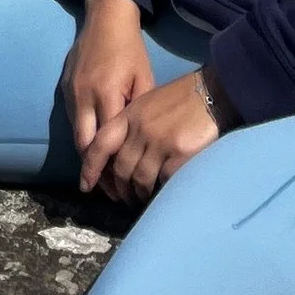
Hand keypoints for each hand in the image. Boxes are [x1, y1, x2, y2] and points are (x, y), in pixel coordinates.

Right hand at [62, 0, 151, 189]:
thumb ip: (141, 110)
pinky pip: (72, 120)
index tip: (120, 190)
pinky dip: (82, 138)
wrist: (105, 18)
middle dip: (94, 172)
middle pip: (85, 145)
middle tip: (107, 194)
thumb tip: (143, 143)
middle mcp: (84, 96)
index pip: (107, 142)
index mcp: (106, 94)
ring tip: (101, 179)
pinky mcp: (65, 87)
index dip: (112, 169)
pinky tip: (93, 149)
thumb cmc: (130, 49)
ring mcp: (71, 91)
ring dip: (87, 157)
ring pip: (75, 135)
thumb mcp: (144, 78)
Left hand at [79, 68, 222, 205]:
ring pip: (139, 179)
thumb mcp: (147, 104)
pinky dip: (159, 190)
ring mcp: (159, 142)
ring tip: (141, 200)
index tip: (85, 185)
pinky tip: (160, 193)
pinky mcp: (179, 154)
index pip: (101, 143)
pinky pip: (162, 181)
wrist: (209, 94)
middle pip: (120, 168)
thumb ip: (131, 125)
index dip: (90, 167)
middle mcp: (140, 129)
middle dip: (118, 189)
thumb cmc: (178, 99)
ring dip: (138, 195)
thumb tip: (120, 155)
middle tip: (122, 199)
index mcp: (129, 115)